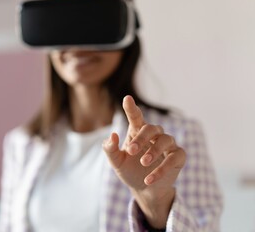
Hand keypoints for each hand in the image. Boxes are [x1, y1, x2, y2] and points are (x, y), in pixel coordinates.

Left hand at [102, 95, 185, 227]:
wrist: (143, 190)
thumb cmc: (129, 170)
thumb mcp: (116, 162)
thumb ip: (110, 149)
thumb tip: (112, 135)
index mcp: (137, 131)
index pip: (135, 117)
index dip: (131, 108)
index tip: (127, 99)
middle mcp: (154, 135)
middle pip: (151, 128)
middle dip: (141, 138)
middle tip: (130, 150)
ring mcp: (168, 145)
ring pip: (165, 139)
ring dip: (153, 151)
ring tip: (143, 162)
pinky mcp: (178, 157)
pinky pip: (173, 158)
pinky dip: (162, 169)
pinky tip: (149, 179)